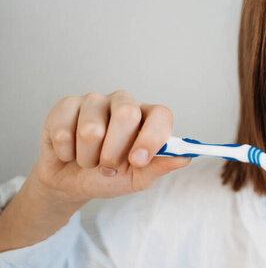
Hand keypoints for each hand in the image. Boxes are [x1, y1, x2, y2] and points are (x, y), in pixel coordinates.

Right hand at [31, 90, 190, 203]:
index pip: (160, 114)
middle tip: (109, 168)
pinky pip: (64, 131)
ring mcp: (95, 100)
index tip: (138, 161)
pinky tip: (70, 152)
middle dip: (114, 152)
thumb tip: (184, 157)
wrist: (71, 182)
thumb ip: (159, 166)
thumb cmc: (110, 176)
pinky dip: (67, 153)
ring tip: (89, 160)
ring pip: (91, 128)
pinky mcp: (66, 105)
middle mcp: (124, 103)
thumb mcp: (137, 178)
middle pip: (126, 114)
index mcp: (147, 117)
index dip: (152, 137)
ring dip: (88, 158)